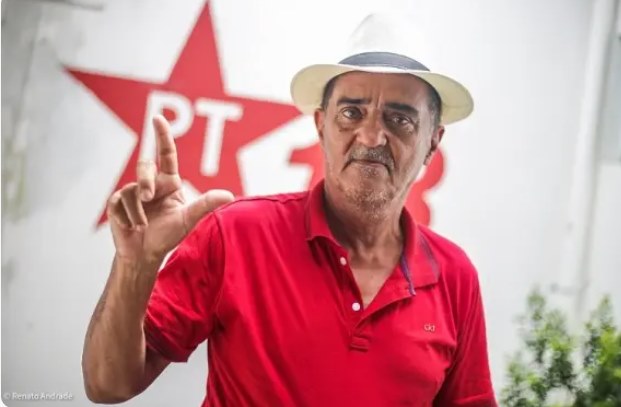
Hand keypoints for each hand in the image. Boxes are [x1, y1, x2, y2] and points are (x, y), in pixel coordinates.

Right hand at [107, 115, 233, 262]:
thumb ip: (205, 205)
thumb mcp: (188, 220)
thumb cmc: (168, 236)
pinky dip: (128, 218)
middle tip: (147, 197)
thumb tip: (229, 195)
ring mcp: (132, 192)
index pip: (166, 154)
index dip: (162, 135)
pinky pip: (120, 202)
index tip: (157, 118)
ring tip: (143, 226)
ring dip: (139, 211)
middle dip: (145, 180)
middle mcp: (151, 183)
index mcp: (169, 183)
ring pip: (132, 189)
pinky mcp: (116, 203)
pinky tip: (131, 227)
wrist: (145, 255)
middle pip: (145, 166)